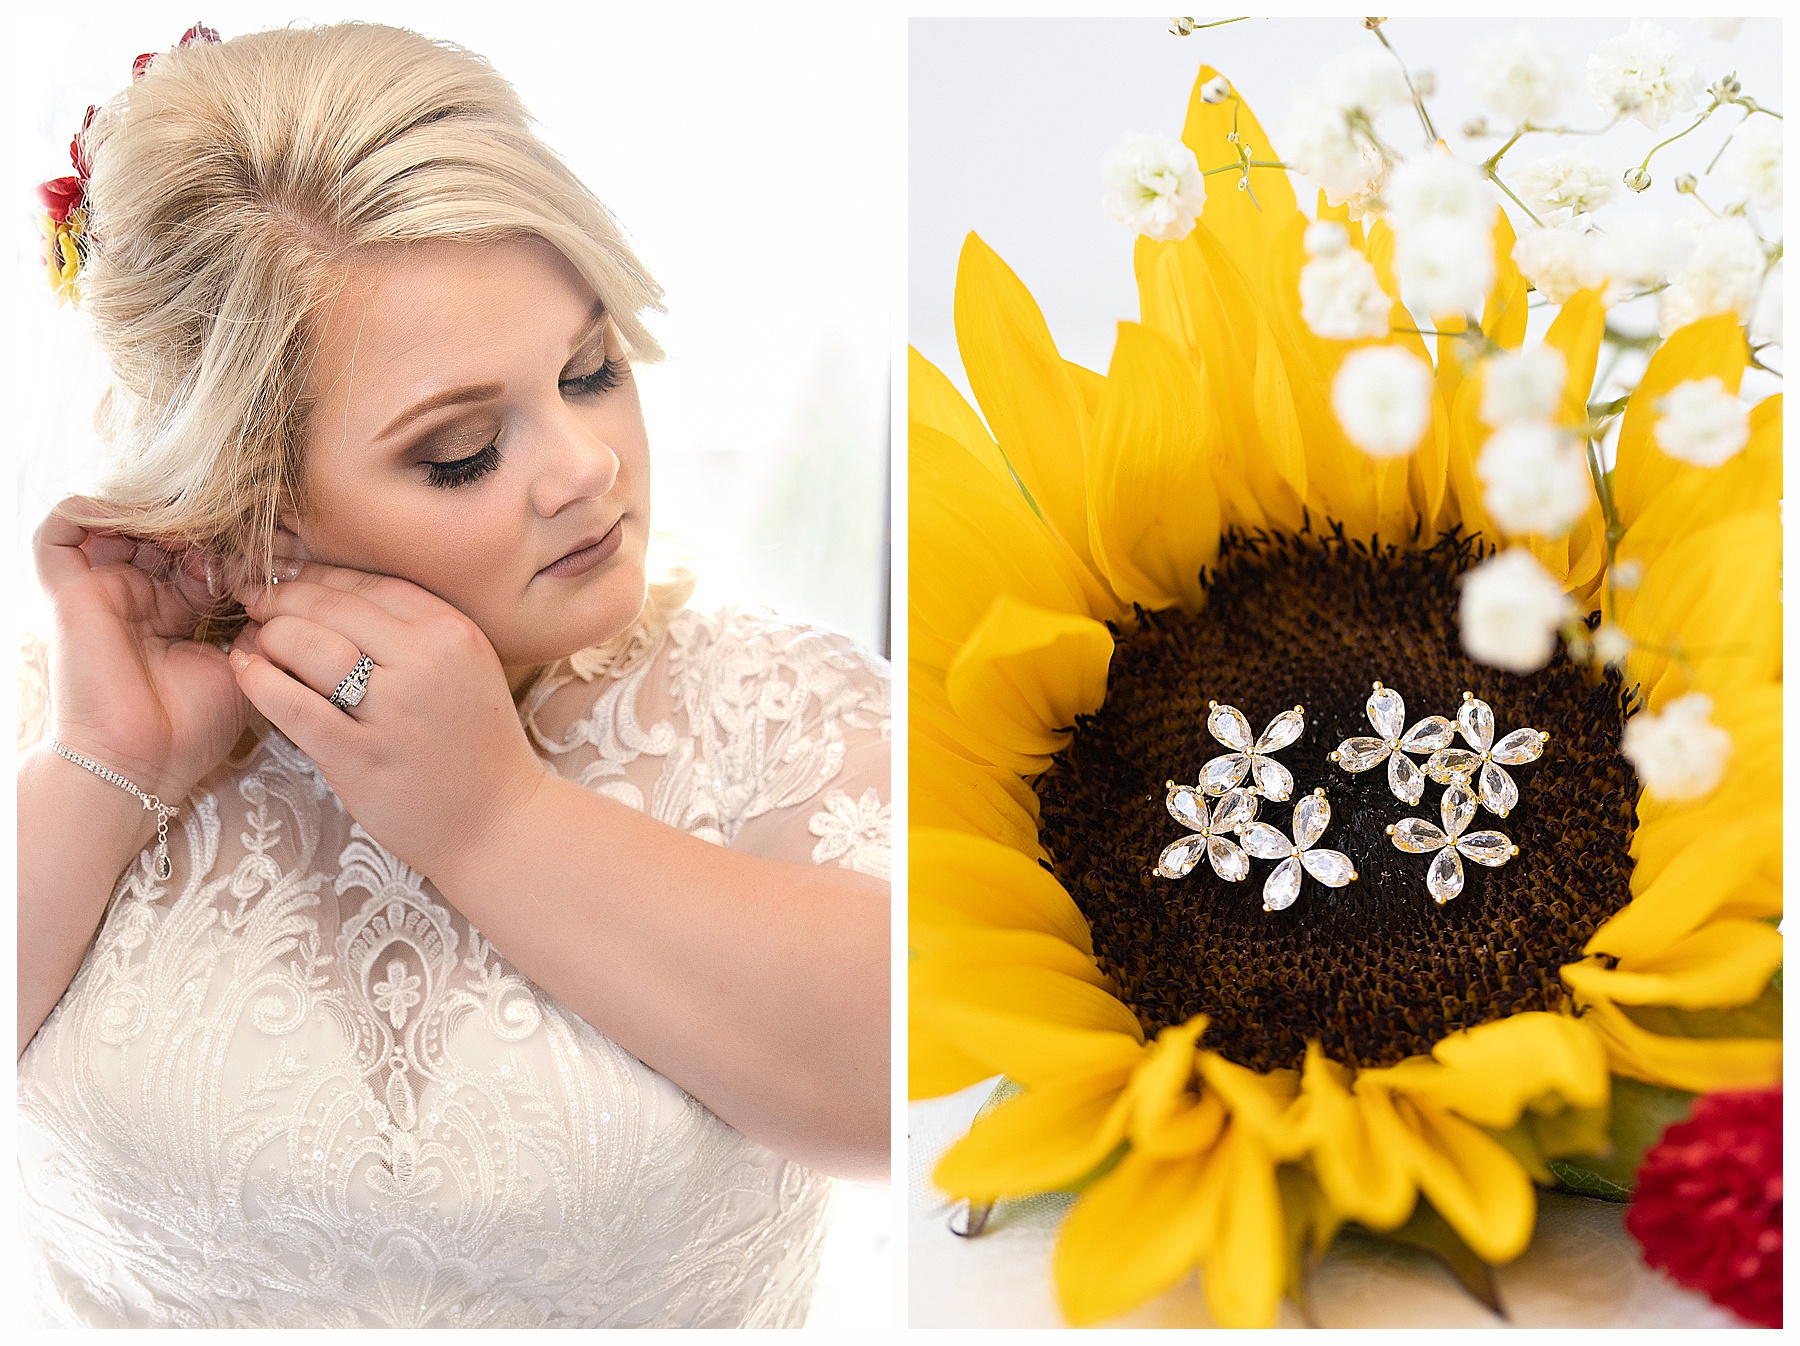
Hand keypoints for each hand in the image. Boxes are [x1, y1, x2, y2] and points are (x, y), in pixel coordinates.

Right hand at [33, 497, 249, 800]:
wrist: (141, 765)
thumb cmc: (190, 729)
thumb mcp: (239, 663)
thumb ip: (256, 622)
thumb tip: (278, 583)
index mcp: (175, 612)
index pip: (197, 552)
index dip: (228, 541)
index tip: (262, 549)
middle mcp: (136, 596)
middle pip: (159, 530)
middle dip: (194, 521)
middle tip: (225, 530)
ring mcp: (102, 592)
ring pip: (116, 520)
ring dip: (152, 512)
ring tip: (185, 527)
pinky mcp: (68, 593)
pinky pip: (61, 530)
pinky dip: (92, 508)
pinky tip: (135, 518)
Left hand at [227, 561, 549, 879]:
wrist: (498, 821)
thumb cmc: (476, 746)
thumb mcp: (466, 668)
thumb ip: (416, 632)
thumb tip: (338, 596)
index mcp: (453, 631)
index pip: (368, 582)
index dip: (315, 575)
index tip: (284, 577)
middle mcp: (426, 661)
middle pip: (331, 605)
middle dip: (279, 597)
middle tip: (252, 601)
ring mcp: (393, 709)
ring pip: (306, 644)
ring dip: (267, 636)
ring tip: (252, 642)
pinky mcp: (360, 754)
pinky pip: (291, 704)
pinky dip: (258, 680)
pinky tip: (245, 673)